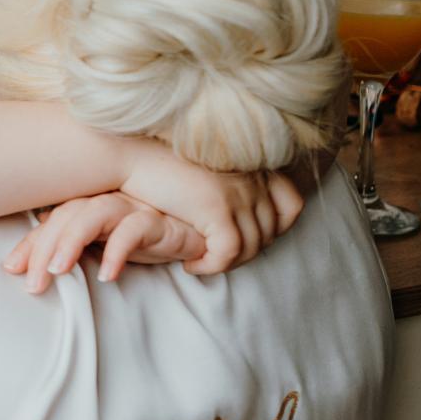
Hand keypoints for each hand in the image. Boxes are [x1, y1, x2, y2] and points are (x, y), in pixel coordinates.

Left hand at [3, 193, 202, 293]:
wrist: (199, 231)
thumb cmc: (148, 237)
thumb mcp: (107, 246)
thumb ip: (77, 246)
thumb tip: (38, 252)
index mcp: (90, 209)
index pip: (52, 222)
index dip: (30, 244)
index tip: (11, 269)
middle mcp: (106, 203)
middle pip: (66, 218)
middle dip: (43, 250)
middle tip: (33, 284)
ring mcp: (131, 208)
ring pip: (93, 214)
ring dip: (72, 241)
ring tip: (58, 271)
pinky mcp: (158, 220)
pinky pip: (134, 229)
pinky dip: (118, 251)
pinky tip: (108, 275)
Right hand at [116, 147, 309, 275]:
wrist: (128, 153)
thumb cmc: (156, 162)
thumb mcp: (203, 171)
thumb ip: (228, 185)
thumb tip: (239, 210)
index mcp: (252, 164)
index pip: (291, 204)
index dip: (276, 229)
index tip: (248, 239)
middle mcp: (252, 177)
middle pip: (271, 232)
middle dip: (246, 252)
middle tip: (216, 258)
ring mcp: (238, 192)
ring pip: (252, 248)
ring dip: (227, 263)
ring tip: (202, 262)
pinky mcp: (217, 208)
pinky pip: (229, 254)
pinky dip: (211, 266)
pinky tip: (190, 264)